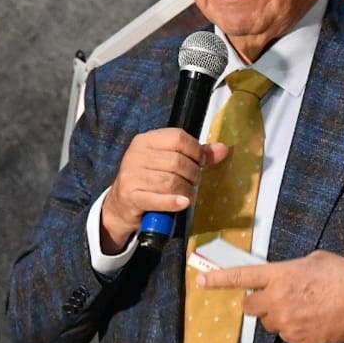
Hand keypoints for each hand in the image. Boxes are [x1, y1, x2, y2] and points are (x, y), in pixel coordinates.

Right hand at [99, 129, 228, 251]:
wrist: (121, 204)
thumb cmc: (149, 179)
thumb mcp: (168, 162)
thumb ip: (195, 154)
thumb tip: (222, 150)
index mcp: (146, 140)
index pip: (178, 138)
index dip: (196, 150)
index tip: (201, 162)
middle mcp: (136, 155)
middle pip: (177, 161)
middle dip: (193, 174)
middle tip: (195, 182)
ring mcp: (131, 176)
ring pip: (170, 182)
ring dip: (186, 191)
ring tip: (189, 195)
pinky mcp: (130, 196)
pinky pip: (158, 199)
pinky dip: (174, 202)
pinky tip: (182, 203)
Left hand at [198, 250, 343, 342]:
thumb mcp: (313, 260)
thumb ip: (290, 270)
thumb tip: (282, 280)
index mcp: (280, 276)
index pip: (241, 277)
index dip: (218, 279)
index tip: (200, 280)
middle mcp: (278, 301)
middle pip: (249, 307)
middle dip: (257, 303)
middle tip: (276, 297)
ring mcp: (287, 323)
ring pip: (269, 323)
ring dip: (278, 315)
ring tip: (305, 306)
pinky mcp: (299, 340)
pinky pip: (286, 335)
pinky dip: (295, 328)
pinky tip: (313, 318)